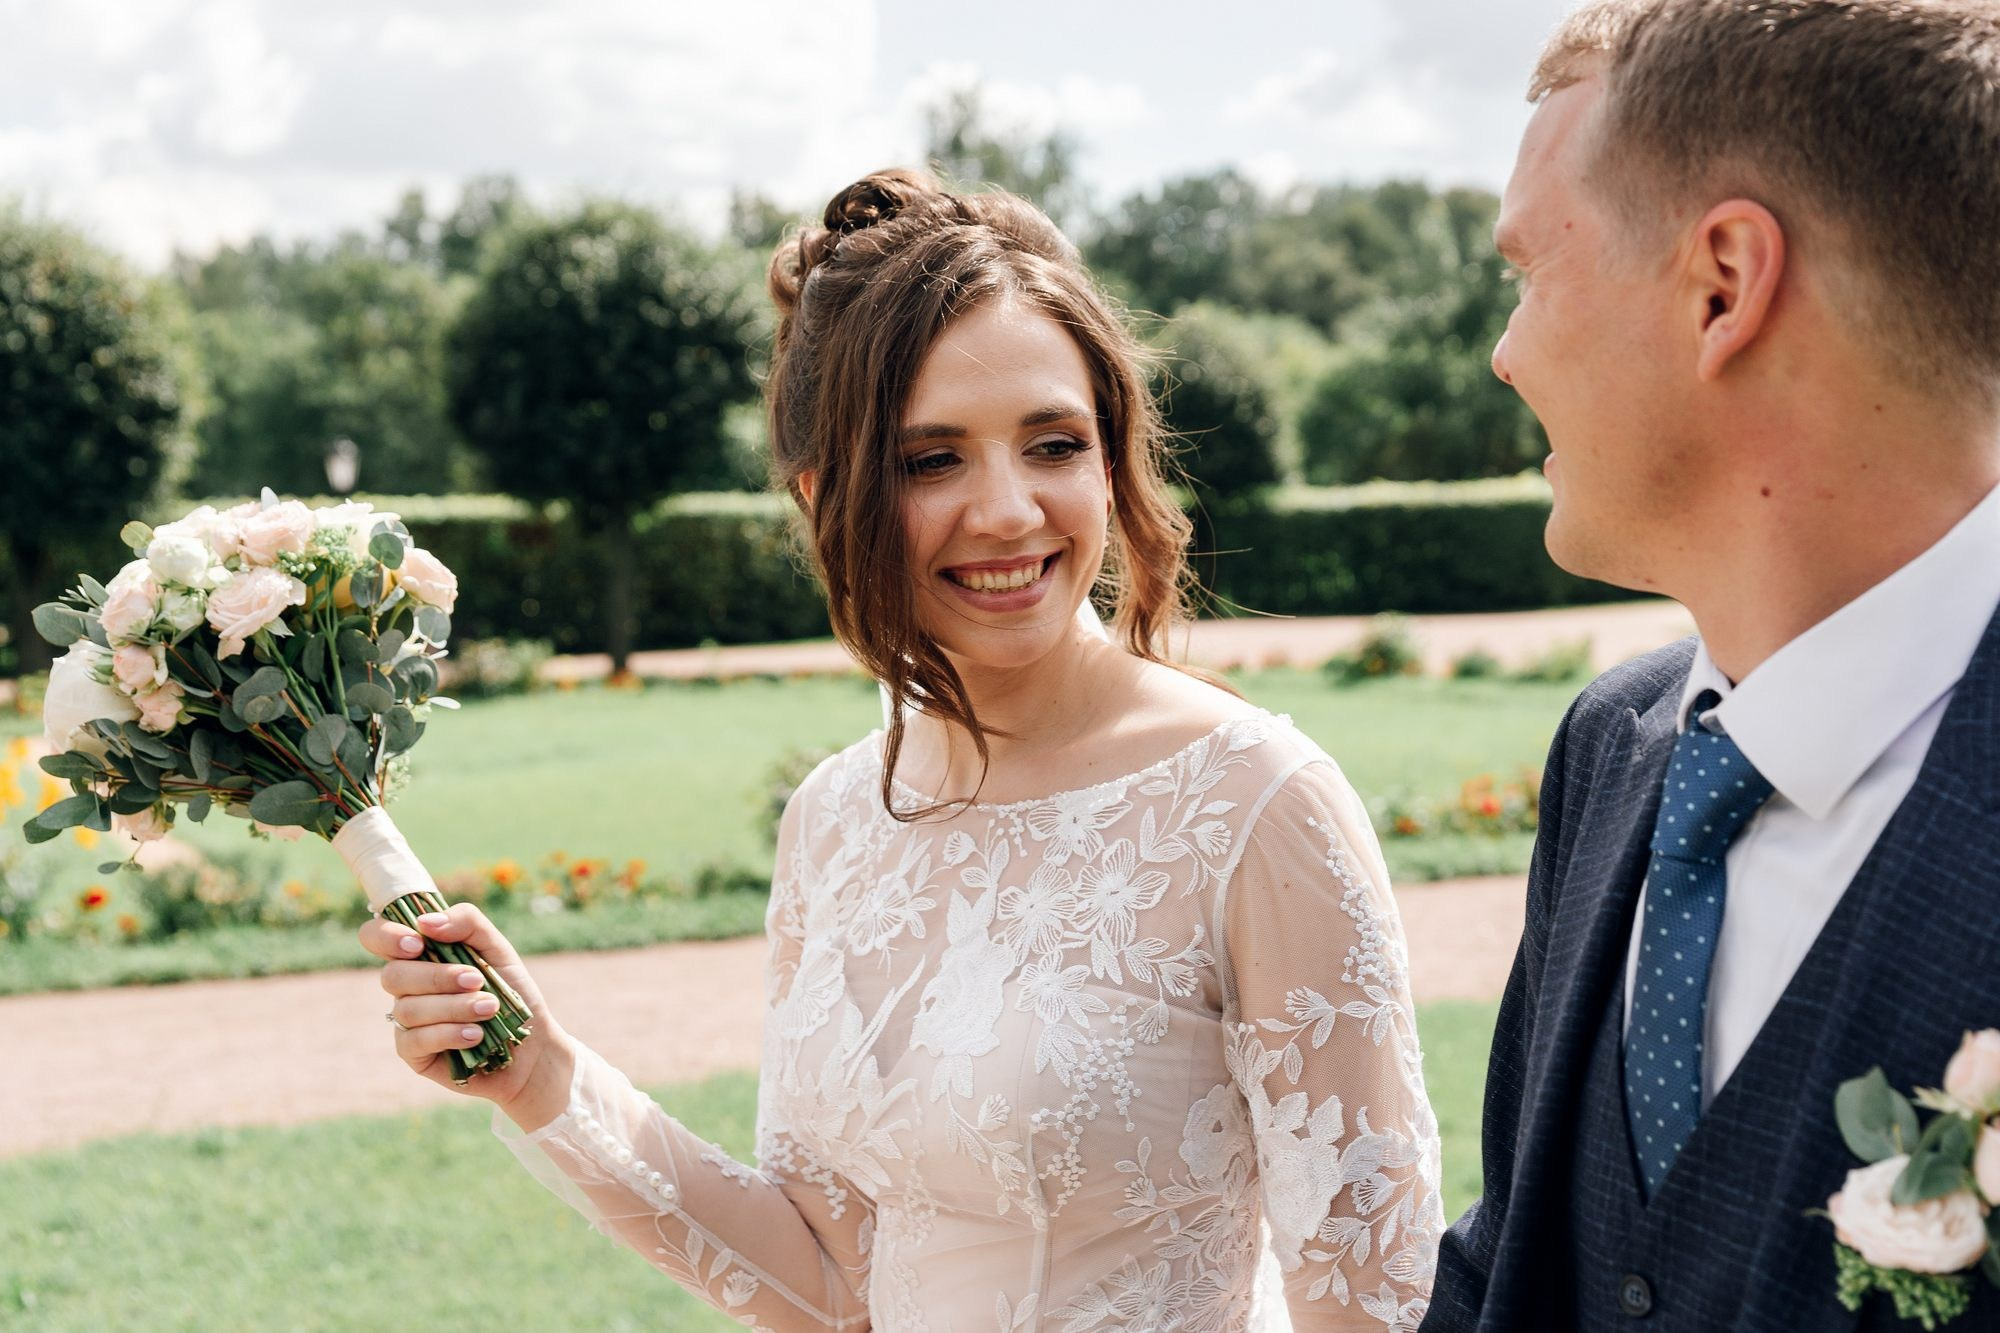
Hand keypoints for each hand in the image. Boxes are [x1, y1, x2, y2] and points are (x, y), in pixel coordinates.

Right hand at [358, 903, 571, 1119]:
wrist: (532, 1045)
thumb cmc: (512, 993)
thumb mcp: (498, 949)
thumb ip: (467, 923)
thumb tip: (425, 922)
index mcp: (421, 954)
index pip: (376, 936)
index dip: (385, 936)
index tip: (417, 943)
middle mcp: (408, 986)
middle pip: (392, 975)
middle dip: (438, 977)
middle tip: (476, 980)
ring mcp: (407, 1020)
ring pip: (408, 1009)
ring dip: (454, 1007)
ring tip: (489, 1009)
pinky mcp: (413, 1053)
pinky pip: (413, 1040)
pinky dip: (448, 1034)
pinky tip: (475, 1035)